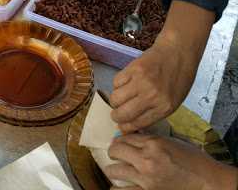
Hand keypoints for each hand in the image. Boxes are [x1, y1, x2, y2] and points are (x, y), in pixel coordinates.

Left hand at [107, 134, 237, 189]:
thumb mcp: (172, 142)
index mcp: (154, 144)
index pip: (125, 137)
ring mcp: (146, 178)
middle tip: (116, 154)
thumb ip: (151, 139)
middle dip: (114, 151)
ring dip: (113, 170)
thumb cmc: (193, 161)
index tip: (120, 142)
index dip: (120, 139)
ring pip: (113, 170)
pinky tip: (120, 186)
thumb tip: (132, 135)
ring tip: (116, 171)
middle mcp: (147, 159)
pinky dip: (118, 188)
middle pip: (115, 150)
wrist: (207, 182)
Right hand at [109, 39, 197, 132]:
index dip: (125, 127)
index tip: (121, 126)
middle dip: (116, 116)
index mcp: (164, 108)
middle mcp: (151, 96)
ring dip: (115, 101)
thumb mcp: (173, 102)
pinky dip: (117, 85)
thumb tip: (132, 124)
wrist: (178, 53)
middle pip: (122, 114)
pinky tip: (125, 83)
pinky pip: (115, 83)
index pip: (137, 123)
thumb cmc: (178, 79)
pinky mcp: (132, 69)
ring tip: (121, 97)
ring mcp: (141, 82)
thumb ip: (153, 113)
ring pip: (115, 98)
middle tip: (117, 113)